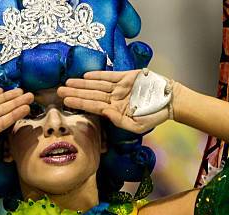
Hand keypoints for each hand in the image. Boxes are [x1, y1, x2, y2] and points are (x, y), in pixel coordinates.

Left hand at [57, 70, 171, 133]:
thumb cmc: (154, 116)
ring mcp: (120, 87)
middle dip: (74, 93)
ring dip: (82, 83)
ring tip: (67, 82)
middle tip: (58, 91)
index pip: (92, 106)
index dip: (78, 103)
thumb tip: (105, 113)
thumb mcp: (137, 125)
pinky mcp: (127, 77)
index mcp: (115, 111)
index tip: (64, 101)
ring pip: (97, 85)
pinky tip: (85, 75)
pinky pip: (109, 76)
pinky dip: (98, 75)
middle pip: (90, 95)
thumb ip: (119, 121)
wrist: (170, 101)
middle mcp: (114, 99)